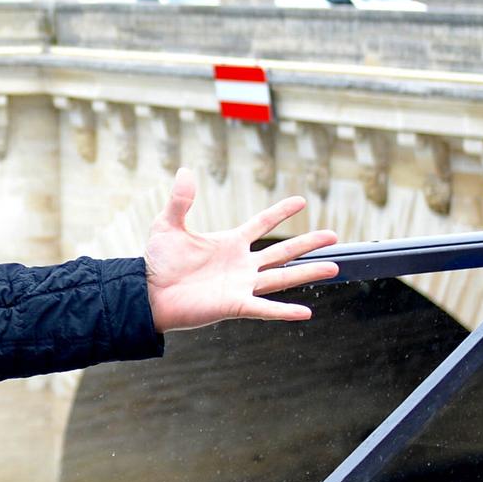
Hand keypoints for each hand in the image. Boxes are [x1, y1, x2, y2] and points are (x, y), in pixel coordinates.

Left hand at [145, 168, 339, 331]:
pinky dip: (284, 311)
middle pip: (281, 252)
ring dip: (308, 273)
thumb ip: (180, 201)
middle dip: (308, 243)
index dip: (280, 212)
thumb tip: (185, 170)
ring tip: (334, 266)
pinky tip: (306, 311)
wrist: (148, 293)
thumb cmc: (158, 263)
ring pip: (282, 278)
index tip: (301, 200)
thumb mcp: (168, 225)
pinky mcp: (235, 305)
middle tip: (333, 235)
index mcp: (229, 244)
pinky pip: (264, 308)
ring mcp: (240, 285)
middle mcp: (241, 265)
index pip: (261, 224)